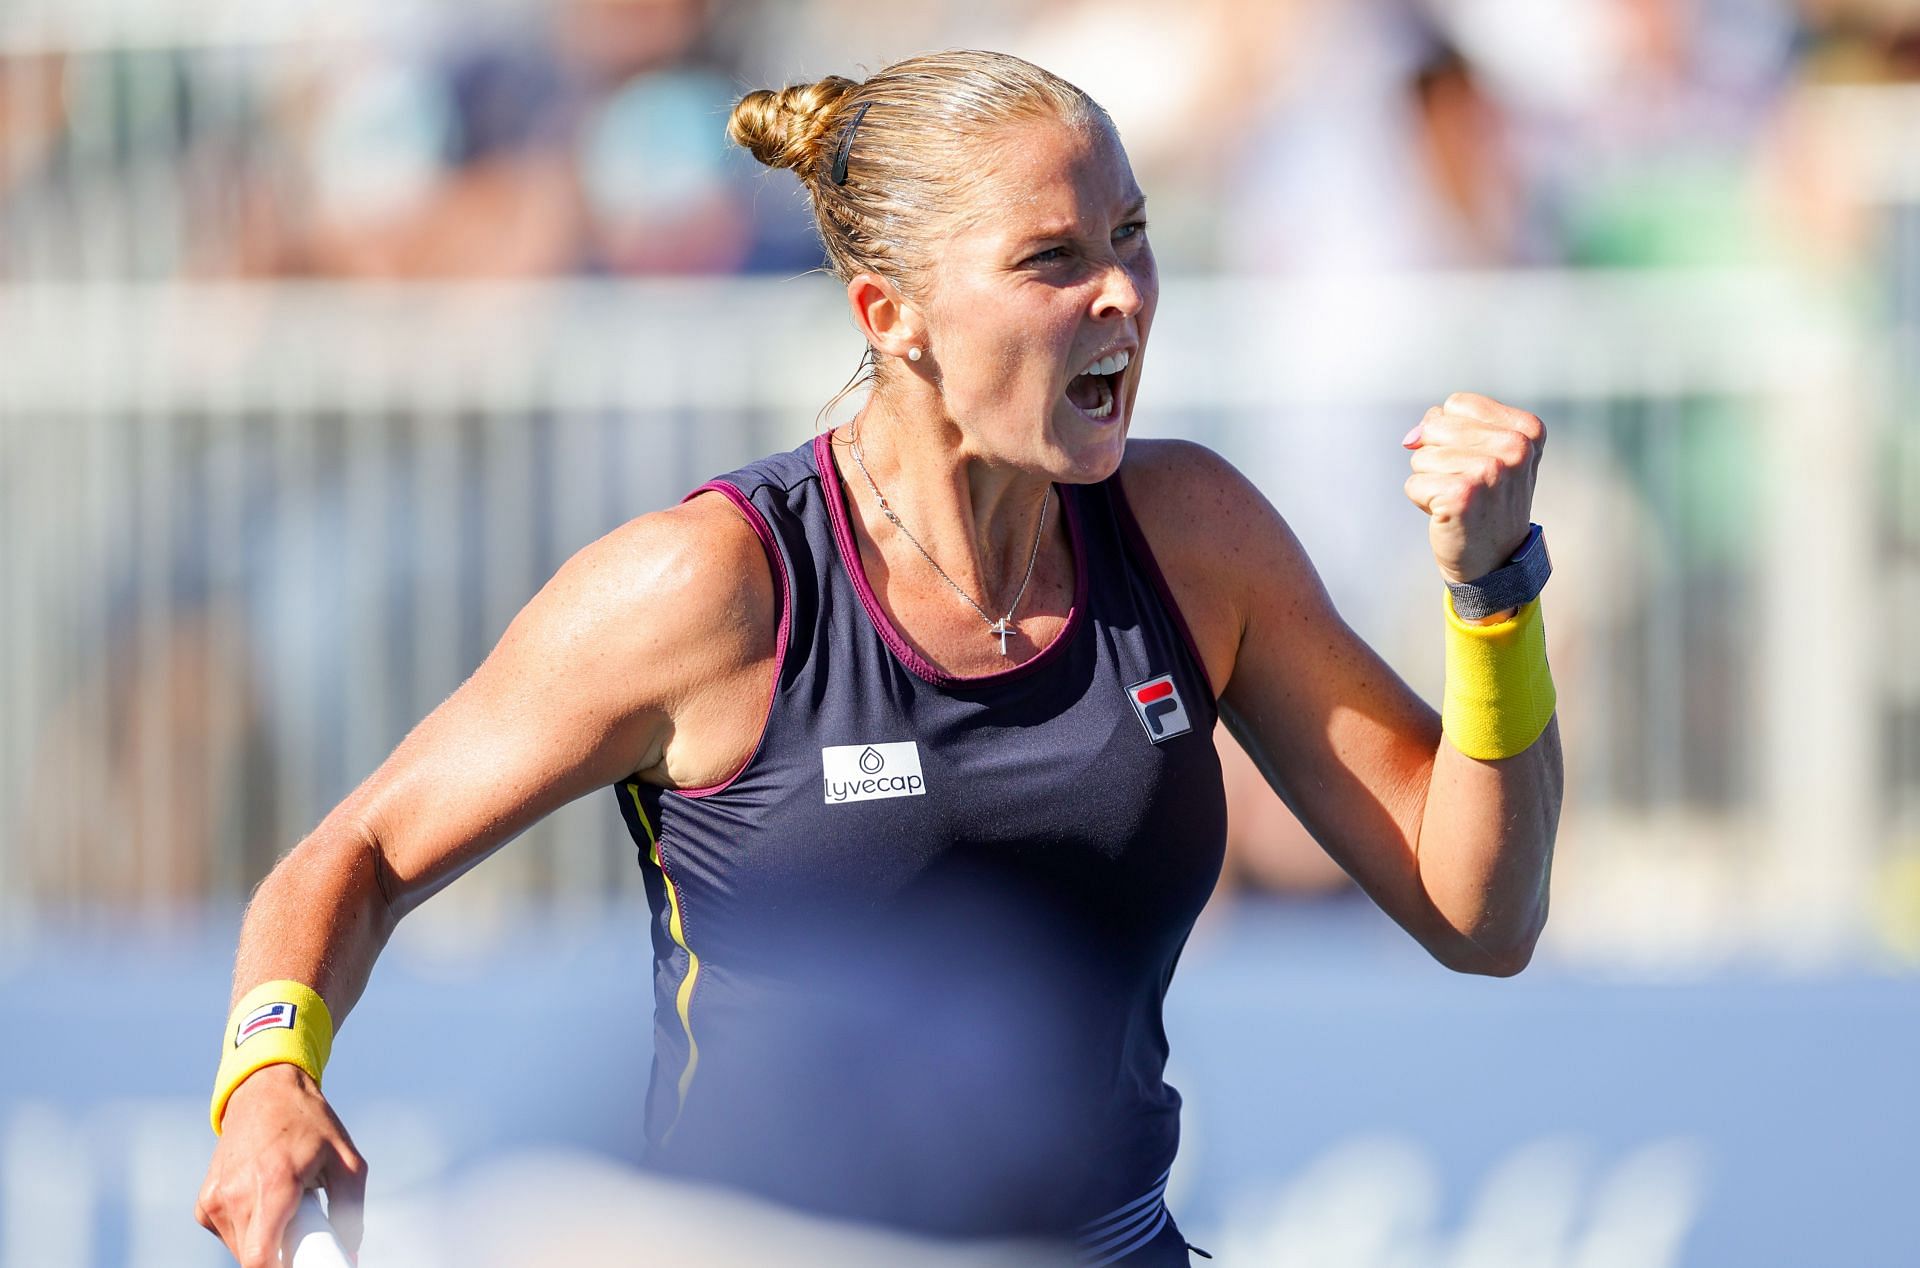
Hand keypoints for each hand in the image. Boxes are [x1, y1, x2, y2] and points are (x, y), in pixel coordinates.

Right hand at [195, 1064, 366, 1266]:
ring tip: (286, 1207)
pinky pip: (228, 1236)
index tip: (303, 1262)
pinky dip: (249, 1231)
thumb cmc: (310, 1124)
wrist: (265, 1092)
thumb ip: (351, 1210)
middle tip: (305, 1229)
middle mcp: (236, 1194)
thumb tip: (350, 1252)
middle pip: (254, 1259)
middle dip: (283, 1255)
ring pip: (241, 1250)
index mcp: (274, 1183)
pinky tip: (264, 1203)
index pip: (259, 1258)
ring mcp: (215, 1200)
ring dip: (266, 1242)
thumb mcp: (347, 1160)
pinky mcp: (204, 1204)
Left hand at [1401, 392, 1544, 585]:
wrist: (1496, 561)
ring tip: (1459, 501)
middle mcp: (1515, 446)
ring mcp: (1491, 470)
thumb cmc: (1487, 503)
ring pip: (1420, 455)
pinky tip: (1449, 515)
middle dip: (1437, 457)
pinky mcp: (1463, 494)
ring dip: (1430, 481)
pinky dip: (1422, 501)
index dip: (1450, 434)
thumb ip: (1450, 427)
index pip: (1455, 404)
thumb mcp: (1486, 453)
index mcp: (1526, 429)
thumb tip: (1411, 437)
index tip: (1475, 463)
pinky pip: (1414, 483)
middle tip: (1466, 486)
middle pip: (1434, 426)